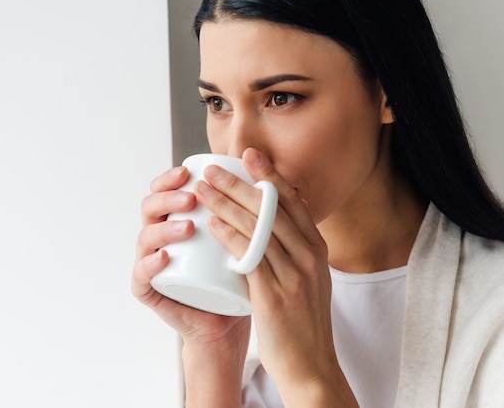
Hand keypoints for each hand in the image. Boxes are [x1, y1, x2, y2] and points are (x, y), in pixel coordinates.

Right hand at [131, 165, 250, 346]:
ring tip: (189, 226)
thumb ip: (257, 215)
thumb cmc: (238, 281)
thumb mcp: (247, 242)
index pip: (165, 190)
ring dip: (164, 228)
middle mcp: (158, 238)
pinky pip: (141, 276)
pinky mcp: (149, 291)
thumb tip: (285, 184)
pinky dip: (150, 264)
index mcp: (175, 220)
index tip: (197, 168)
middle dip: (169, 196)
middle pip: (150, 207)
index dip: (173, 176)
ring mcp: (150, 264)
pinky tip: (165, 257)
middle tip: (194, 195)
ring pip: (146, 237)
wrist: (228, 324)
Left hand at [195, 148, 355, 403]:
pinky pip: (250, 259)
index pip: (294, 202)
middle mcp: (309, 258)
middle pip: (272, 209)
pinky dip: (230, 237)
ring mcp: (294, 276)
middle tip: (213, 169)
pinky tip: (213, 224)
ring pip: (258, 229)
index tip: (250, 155)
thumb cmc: (301, 320)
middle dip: (239, 184)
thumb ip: (291, 249)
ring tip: (203, 189)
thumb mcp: (307, 277)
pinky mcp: (275, 297)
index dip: (270, 175)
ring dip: (227, 204)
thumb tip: (269, 221)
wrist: (310, 365)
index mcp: (317, 249)